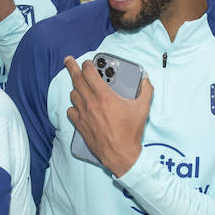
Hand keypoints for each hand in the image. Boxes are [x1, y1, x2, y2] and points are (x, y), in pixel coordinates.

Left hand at [65, 56, 152, 175]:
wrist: (120, 153)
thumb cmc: (130, 131)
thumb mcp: (142, 108)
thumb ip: (146, 90)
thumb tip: (146, 79)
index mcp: (104, 95)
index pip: (89, 73)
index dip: (87, 65)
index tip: (87, 62)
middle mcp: (91, 103)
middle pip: (76, 79)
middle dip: (71, 67)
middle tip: (68, 61)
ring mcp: (83, 114)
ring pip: (73, 94)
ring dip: (75, 87)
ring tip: (79, 85)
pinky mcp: (80, 125)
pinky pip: (71, 111)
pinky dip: (73, 106)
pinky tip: (78, 106)